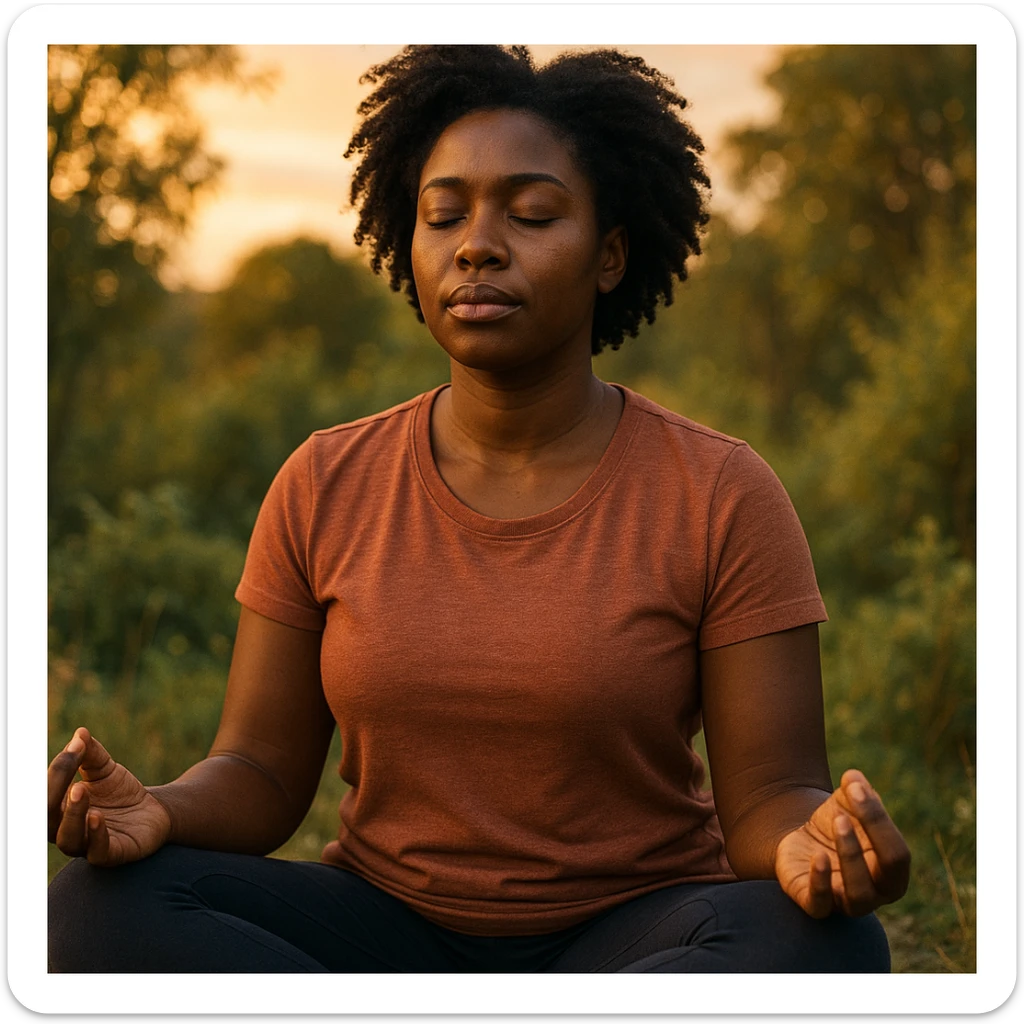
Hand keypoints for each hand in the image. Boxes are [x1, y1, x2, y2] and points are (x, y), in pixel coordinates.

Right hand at [48, 727, 171, 865]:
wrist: (155, 810)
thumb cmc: (121, 792)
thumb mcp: (105, 769)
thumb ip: (91, 753)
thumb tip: (81, 733)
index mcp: (60, 809)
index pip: (46, 793)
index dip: (58, 769)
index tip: (77, 746)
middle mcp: (68, 830)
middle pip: (48, 819)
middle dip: (54, 793)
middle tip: (70, 772)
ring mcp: (89, 844)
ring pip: (69, 839)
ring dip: (72, 815)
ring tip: (80, 790)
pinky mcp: (114, 854)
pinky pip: (98, 852)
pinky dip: (95, 836)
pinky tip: (96, 817)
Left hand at [774, 769, 909, 917]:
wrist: (802, 843)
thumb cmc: (836, 825)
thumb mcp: (846, 804)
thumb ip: (854, 791)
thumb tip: (853, 778)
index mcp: (893, 870)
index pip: (898, 850)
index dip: (878, 818)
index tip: (854, 786)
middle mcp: (877, 892)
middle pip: (890, 871)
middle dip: (874, 833)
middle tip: (849, 805)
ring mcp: (847, 903)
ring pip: (859, 895)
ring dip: (851, 856)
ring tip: (838, 821)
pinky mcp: (815, 905)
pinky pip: (820, 905)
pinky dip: (820, 882)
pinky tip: (818, 856)